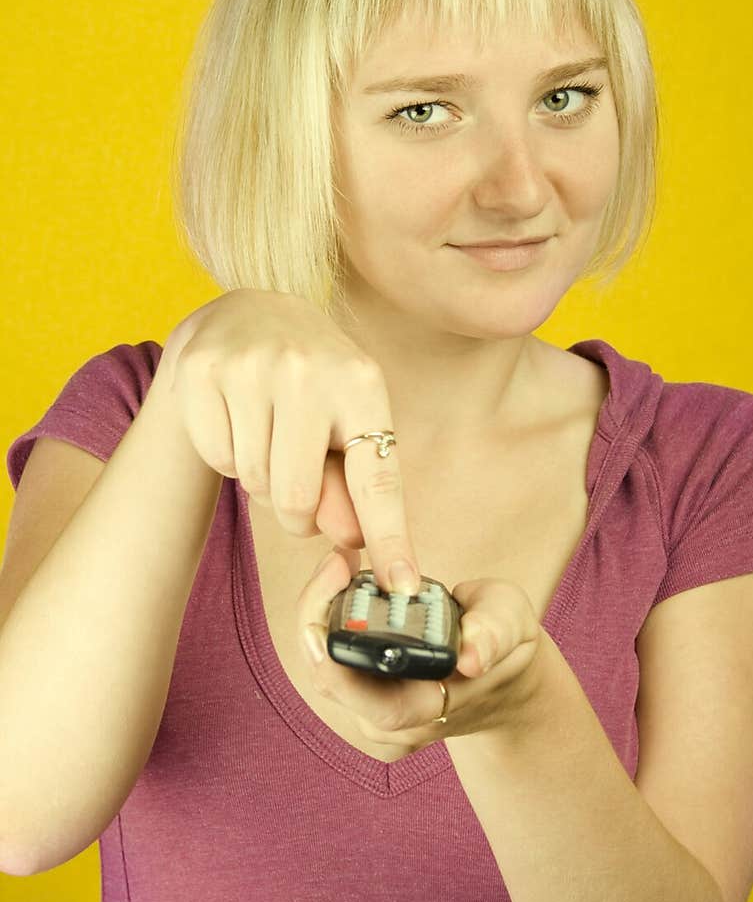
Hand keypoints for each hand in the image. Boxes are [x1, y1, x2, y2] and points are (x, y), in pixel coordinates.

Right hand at [155, 287, 421, 595]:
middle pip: (298, 497)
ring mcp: (251, 366)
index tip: (401, 586)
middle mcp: (308, 369)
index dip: (389, 537)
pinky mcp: (202, 370)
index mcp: (361, 383)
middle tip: (294, 484)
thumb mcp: (345, 422)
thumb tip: (352, 542)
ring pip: (254, 480)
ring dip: (260, 478)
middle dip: (296, 513)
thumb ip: (351, 487)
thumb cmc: (309, 383)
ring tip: (266, 434)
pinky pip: (216, 458)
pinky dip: (225, 456)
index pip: (377, 478)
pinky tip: (236, 418)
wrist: (246, 314)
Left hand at [295, 545, 547, 749]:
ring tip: (338, 565)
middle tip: (334, 564)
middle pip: (332, 682)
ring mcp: (373, 710)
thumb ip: (495, 632)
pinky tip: (338, 582)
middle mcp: (396, 720)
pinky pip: (326, 658)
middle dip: (317, 619)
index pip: (378, 707)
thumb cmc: (504, 643)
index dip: (341, 669)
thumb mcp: (513, 624)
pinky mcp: (358, 692)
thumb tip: (471, 657)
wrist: (498, 676)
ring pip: (322, 669)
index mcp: (436, 706)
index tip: (323, 622)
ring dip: (318, 613)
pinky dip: (324, 619)